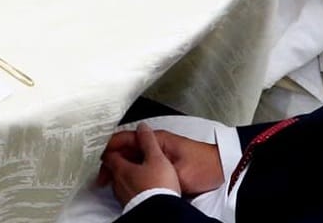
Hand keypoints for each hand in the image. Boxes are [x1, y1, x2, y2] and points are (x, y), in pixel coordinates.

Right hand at [95, 126, 225, 196]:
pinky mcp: (162, 162)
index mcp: (156, 140)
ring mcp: (158, 152)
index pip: (124, 138)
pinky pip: (140, 164)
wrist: (224, 168)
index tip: (98, 163)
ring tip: (109, 182)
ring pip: (131, 157)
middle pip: (125, 149)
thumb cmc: (202, 167)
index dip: (108, 150)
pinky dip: (130, 171)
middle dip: (110, 162)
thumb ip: (152, 164)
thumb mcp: (176, 170)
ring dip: (119, 167)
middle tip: (102, 179)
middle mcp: (154, 143)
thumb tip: (131, 165)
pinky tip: (125, 182)